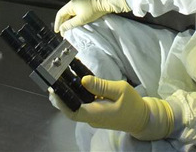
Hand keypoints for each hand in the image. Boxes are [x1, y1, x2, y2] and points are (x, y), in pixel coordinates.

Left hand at [49, 76, 173, 140]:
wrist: (142, 118)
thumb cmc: (132, 104)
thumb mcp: (119, 90)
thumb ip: (101, 86)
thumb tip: (83, 80)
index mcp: (96, 114)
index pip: (72, 111)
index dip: (61, 102)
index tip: (53, 90)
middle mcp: (92, 117)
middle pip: (72, 108)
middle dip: (62, 96)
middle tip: (55, 80)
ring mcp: (94, 116)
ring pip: (77, 106)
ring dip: (70, 94)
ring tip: (63, 78)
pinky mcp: (97, 113)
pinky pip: (85, 104)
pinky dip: (80, 94)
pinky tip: (78, 82)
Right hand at [54, 0, 129, 32]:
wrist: (104, 5)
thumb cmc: (92, 11)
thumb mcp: (80, 20)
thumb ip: (70, 24)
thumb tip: (62, 28)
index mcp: (70, 5)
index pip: (59, 14)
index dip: (57, 23)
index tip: (57, 31)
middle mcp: (72, 3)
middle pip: (64, 14)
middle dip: (62, 24)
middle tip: (63, 33)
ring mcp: (77, 4)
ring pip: (69, 14)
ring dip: (67, 22)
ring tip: (68, 30)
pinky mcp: (82, 6)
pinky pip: (74, 14)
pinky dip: (72, 20)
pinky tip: (74, 25)